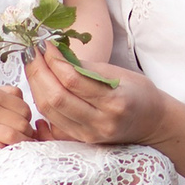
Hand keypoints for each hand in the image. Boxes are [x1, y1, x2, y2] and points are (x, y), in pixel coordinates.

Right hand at [0, 85, 38, 151]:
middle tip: (25, 136)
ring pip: (12, 136)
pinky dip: (4, 148)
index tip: (25, 123)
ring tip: (20, 144)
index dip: (29, 118)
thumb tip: (28, 109)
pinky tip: (4, 148)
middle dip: (27, 132)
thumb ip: (11, 94)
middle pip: (21, 124)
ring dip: (21, 142)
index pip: (24, 109)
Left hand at [25, 48, 164, 146]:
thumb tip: (56, 54)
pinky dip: (41, 102)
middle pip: (57, 97)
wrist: (152, 124)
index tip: (45, 44)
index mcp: (114, 101)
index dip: (54, 60)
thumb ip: (86, 67)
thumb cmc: (139, 93)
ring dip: (36, 86)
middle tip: (32, 53)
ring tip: (32, 65)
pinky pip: (53, 121)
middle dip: (39, 72)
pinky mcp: (82, 140)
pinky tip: (38, 86)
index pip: (73, 80)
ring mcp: (90, 134)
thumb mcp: (119, 74)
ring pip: (50, 111)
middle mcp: (101, 122)